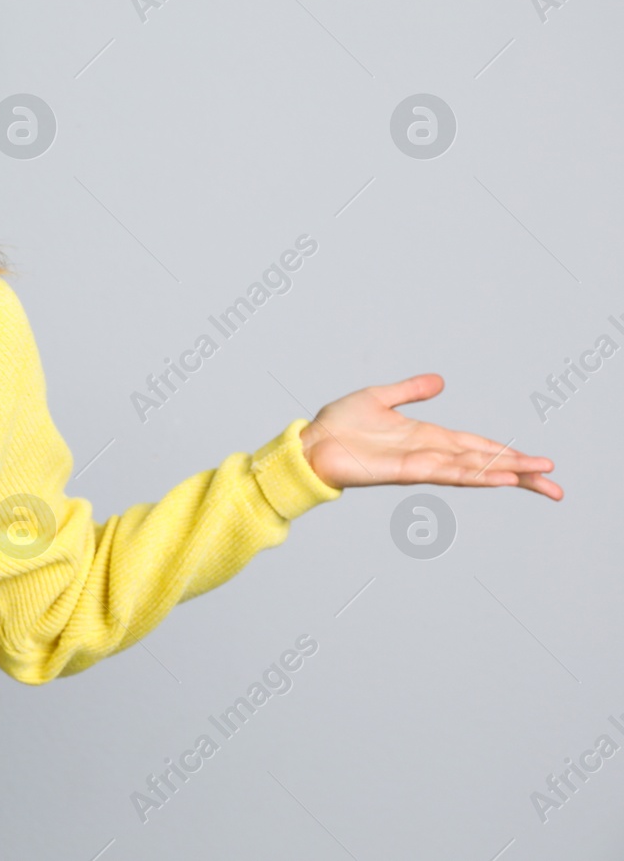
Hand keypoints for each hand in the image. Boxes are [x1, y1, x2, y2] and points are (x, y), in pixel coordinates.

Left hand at [297, 373, 561, 500]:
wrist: (310, 443)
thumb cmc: (339, 426)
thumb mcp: (380, 397)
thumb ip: (411, 390)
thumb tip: (440, 381)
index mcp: (428, 437)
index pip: (478, 447)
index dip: (508, 455)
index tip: (539, 464)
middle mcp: (430, 453)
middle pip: (484, 463)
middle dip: (520, 473)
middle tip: (556, 486)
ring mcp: (419, 463)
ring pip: (472, 470)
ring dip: (505, 473)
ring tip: (538, 478)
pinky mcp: (404, 470)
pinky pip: (445, 472)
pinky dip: (474, 474)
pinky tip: (497, 477)